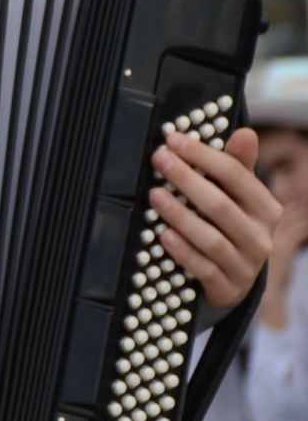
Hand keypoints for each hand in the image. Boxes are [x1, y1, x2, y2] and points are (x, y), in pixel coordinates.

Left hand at [152, 128, 279, 309]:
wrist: (234, 280)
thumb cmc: (230, 228)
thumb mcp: (237, 197)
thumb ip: (237, 166)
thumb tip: (245, 132)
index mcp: (266, 208)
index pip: (236, 175)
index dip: (204, 155)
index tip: (173, 139)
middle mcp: (261, 237)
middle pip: (220, 205)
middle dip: (187, 179)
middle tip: (159, 160)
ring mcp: (245, 266)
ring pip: (211, 239)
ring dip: (180, 215)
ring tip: (155, 195)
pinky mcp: (227, 288)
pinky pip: (204, 269)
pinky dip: (182, 251)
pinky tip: (163, 235)